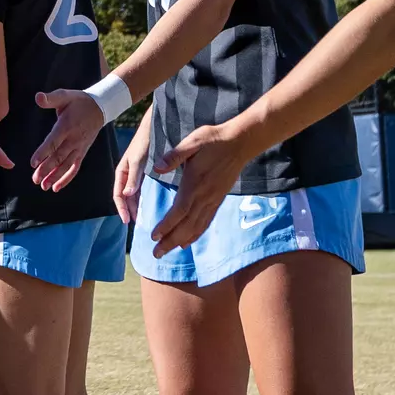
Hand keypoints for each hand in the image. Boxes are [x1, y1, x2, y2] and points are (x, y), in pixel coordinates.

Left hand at [30, 89, 106, 190]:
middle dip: (46, 169)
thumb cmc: (78, 101)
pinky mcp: (82, 152)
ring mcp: (79, 147)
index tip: (33, 163)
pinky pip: (75, 168)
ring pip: (66, 165)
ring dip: (55, 177)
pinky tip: (56, 187)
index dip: (43, 152)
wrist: (99, 107)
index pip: (53, 142)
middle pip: (59, 157)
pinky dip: (66, 178)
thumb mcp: (64, 95)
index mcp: (67, 126)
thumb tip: (38, 97)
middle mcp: (73, 139)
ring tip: (44, 186)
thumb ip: (50, 98)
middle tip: (35, 180)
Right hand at [113, 127, 150, 224]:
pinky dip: (143, 198)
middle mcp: (127, 175)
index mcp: (121, 172)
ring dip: (136, 206)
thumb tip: (126, 195)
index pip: (118, 195)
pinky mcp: (145, 172)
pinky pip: (141, 189)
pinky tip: (149, 205)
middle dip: (129, 210)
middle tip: (137, 223)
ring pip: (133, 194)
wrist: (154, 127)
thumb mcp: (138, 160)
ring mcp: (136, 174)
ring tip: (142, 218)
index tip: (127, 221)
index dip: (121, 208)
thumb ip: (133, 177)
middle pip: (125, 197)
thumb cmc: (144, 142)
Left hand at [148, 122, 256, 255]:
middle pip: (186, 225)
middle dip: (170, 241)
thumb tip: (157, 167)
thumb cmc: (214, 140)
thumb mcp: (192, 141)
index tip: (153, 237)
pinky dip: (196, 234)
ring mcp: (213, 200)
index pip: (179, 211)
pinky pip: (207, 221)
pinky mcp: (218, 199)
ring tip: (167, 251)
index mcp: (194, 184)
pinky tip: (188, 241)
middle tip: (156, 254)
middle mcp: (205, 196)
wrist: (240, 142)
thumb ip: (174, 155)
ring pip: (196, 227)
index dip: (166, 226)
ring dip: (181, 241)